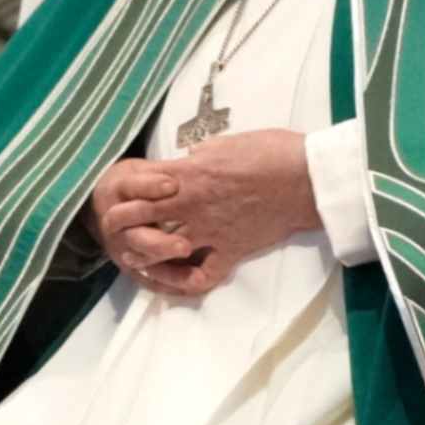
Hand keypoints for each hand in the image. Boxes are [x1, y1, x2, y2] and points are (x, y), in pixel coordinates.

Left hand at [96, 131, 319, 298]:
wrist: (307, 178)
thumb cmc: (270, 151)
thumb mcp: (224, 143)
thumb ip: (198, 155)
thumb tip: (186, 158)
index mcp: (187, 175)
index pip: (138, 184)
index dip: (126, 190)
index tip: (123, 193)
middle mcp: (191, 205)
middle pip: (139, 217)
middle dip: (122, 222)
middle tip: (118, 228)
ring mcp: (210, 231)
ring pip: (161, 249)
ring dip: (145, 255)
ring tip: (136, 258)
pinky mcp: (231, 250)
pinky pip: (204, 275)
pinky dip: (189, 282)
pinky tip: (180, 281)